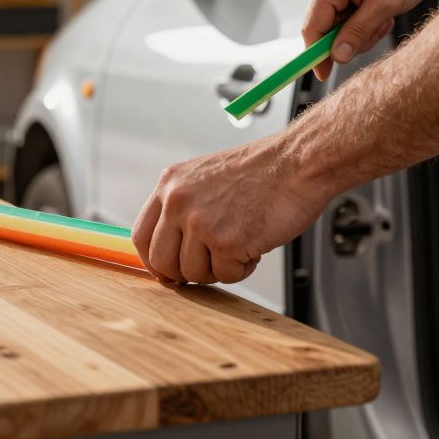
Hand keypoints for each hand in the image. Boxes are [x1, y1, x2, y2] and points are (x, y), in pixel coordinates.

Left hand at [130, 138, 330, 283]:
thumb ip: (182, 207)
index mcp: (170, 185)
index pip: (141, 236)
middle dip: (184, 273)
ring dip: (218, 269)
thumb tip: (169, 247)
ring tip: (239, 244)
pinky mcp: (226, 242)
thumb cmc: (261, 171)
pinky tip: (254, 244)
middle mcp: (178, 202)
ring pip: (193, 273)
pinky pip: (225, 276)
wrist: (297, 163)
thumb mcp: (203, 177)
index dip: (154, 260)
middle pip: (161, 261)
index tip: (166, 270)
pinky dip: (242, 268)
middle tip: (208, 265)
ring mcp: (201, 223)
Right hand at [304, 0, 438, 79]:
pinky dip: (364, 24)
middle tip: (379, 29)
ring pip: (337, 28)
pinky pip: (345, 20)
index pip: (312, 26)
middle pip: (324, 30)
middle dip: (351, 38)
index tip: (323, 75)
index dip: (315, 54)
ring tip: (384, 18)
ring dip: (362, 32)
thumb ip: (357, 32)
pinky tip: (381, 13)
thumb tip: (336, 56)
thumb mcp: (384, 5)